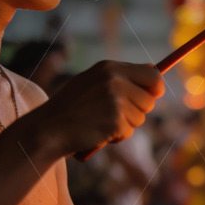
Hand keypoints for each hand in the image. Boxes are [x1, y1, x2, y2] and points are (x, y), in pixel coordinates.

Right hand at [38, 61, 163, 155]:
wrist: (48, 128)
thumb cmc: (73, 107)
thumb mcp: (93, 81)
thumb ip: (121, 77)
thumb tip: (154, 71)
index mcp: (110, 68)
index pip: (152, 75)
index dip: (156, 88)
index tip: (153, 95)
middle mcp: (114, 80)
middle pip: (149, 100)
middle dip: (137, 111)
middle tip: (113, 114)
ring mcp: (115, 100)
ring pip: (140, 118)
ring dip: (125, 125)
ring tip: (101, 122)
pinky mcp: (115, 120)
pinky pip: (129, 132)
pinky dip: (116, 136)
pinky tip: (98, 131)